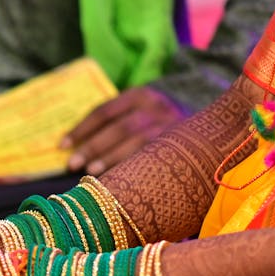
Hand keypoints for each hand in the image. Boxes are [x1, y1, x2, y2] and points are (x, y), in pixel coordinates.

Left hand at [62, 86, 186, 174]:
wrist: (212, 123)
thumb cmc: (161, 123)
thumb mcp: (142, 112)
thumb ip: (116, 123)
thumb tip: (76, 147)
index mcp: (140, 95)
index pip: (105, 111)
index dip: (82, 128)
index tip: (62, 145)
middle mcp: (157, 107)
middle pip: (119, 127)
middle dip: (93, 145)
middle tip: (71, 163)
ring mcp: (172, 126)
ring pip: (137, 141)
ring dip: (111, 157)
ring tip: (91, 172)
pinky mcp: (182, 144)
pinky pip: (153, 155)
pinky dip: (133, 166)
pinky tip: (119, 180)